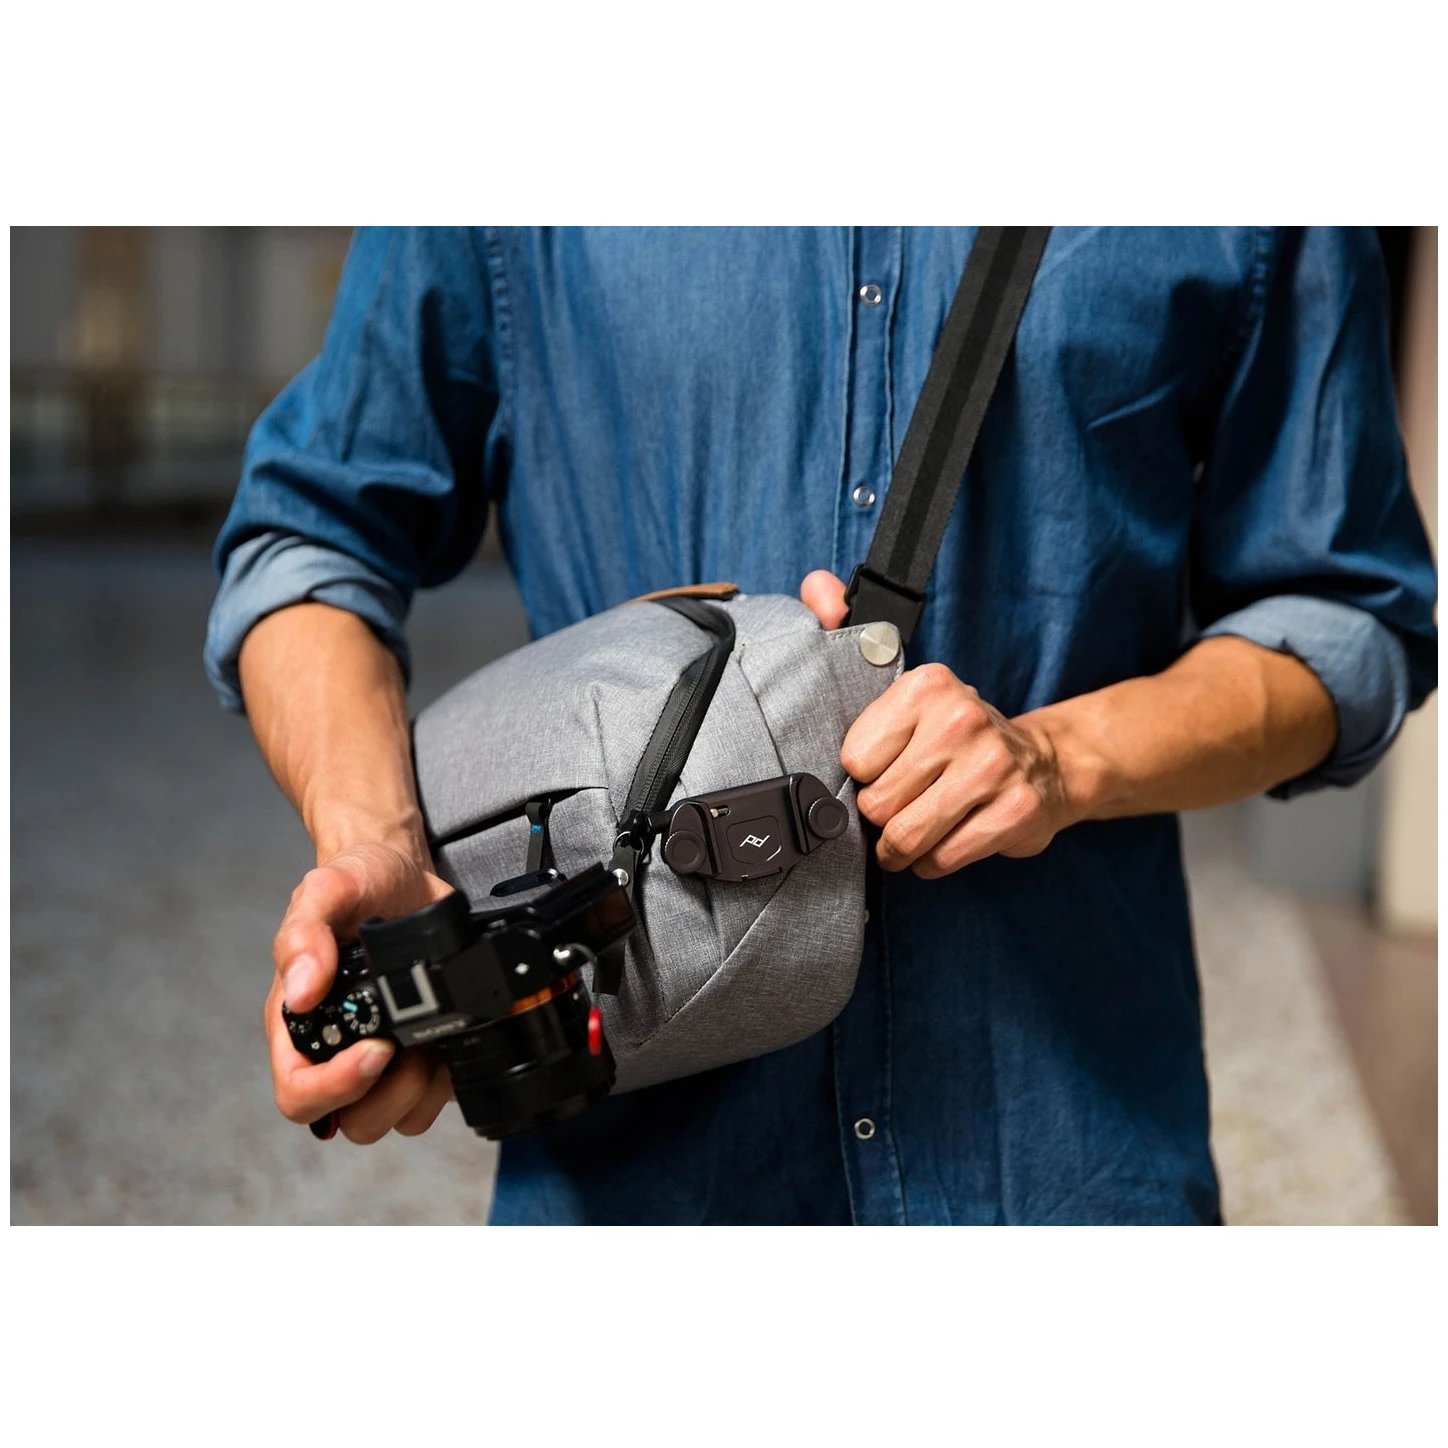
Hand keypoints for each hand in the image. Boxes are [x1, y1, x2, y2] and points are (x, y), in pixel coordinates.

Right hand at [266, 840, 456, 1142]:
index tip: (376, 1049)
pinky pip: (431, 1101)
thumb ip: (303, 934)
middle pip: (350, 1120)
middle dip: (387, 1093)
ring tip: (431, 1041)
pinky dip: (447, 1082)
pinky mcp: (423, 1053)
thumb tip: (302, 992)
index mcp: (300, 1025)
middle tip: (409, 1044)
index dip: (335, 1089)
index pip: (299, 1095)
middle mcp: (337, 1050)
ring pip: (393, 1119)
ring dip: (419, 1090)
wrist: (406, 874)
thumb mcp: (327, 890)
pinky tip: (450, 1038)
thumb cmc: (358, 883)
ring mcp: (382, 1058)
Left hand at [798, 569, 1074, 878]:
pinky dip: (934, 862)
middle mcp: (961, 721)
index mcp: (927, 688)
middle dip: (881, 817)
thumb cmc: (959, 736)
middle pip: (878, 803)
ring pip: (907, 836)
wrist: (1048, 765)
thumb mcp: (910, 688)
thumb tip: (816, 584)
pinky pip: (942, 859)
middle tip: (900, 806)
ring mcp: (992, 768)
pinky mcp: (1015, 812)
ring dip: (901, 848)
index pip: (855, 758)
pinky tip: (945, 841)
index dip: (864, 775)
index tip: (883, 769)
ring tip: (912, 834)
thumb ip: (851, 632)